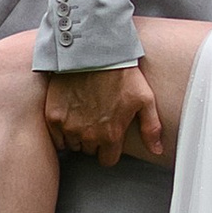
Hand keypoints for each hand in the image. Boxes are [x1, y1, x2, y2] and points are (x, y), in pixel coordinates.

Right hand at [43, 62, 163, 164]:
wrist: (94, 52)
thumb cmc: (121, 73)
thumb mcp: (144, 98)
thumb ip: (151, 128)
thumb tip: (157, 150)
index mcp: (111, 135)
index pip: (108, 160)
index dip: (110, 149)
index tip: (110, 135)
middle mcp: (89, 136)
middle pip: (90, 151)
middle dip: (94, 139)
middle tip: (98, 119)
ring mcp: (69, 127)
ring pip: (72, 144)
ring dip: (78, 135)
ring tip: (84, 114)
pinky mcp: (54, 117)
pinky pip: (56, 137)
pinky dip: (61, 130)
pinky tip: (70, 114)